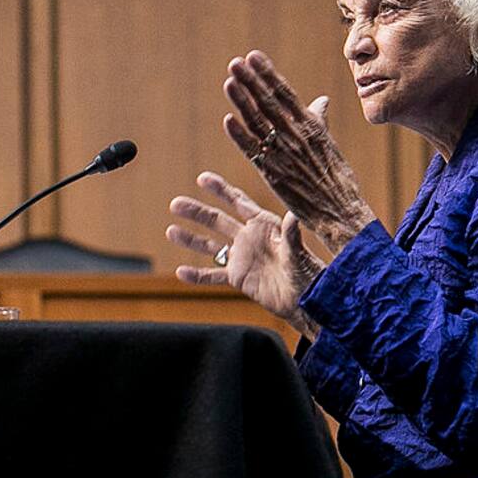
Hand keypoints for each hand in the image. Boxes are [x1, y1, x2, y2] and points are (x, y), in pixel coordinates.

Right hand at [167, 172, 324, 340]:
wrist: (305, 299)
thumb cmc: (307, 272)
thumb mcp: (297, 252)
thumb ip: (291, 234)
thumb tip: (294, 214)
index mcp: (263, 225)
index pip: (238, 202)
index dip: (220, 189)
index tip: (202, 178)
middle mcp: (249, 237)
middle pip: (217, 220)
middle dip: (196, 212)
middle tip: (175, 204)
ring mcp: (242, 257)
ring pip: (211, 245)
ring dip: (191, 239)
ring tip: (170, 231)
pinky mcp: (238, 278)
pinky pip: (213, 275)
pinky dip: (198, 275)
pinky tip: (181, 272)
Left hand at [224, 50, 376, 254]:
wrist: (341, 211)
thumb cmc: (337, 178)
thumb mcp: (330, 144)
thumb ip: (319, 120)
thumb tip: (320, 100)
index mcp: (311, 126)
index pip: (285, 93)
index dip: (267, 74)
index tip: (253, 56)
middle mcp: (296, 136)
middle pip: (268, 103)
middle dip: (251, 81)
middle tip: (235, 62)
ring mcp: (284, 154)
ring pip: (258, 123)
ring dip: (242, 102)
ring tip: (229, 82)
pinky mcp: (274, 174)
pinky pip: (254, 152)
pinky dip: (240, 136)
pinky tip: (228, 120)